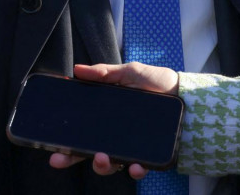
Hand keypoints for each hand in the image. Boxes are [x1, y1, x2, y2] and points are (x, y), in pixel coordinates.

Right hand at [48, 62, 178, 176]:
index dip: (65, 141)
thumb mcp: (131, 72)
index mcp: (107, 117)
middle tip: (60, 158)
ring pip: (109, 164)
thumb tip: (77, 70)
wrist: (188, 95)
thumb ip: (105, 73)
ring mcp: (131, 146)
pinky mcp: (149, 155)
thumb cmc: (158, 82)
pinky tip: (135, 165)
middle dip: (71, 158)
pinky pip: (137, 168)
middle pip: (88, 152)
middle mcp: (115, 135)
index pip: (81, 132)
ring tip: (102, 157)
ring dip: (101, 165)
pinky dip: (135, 169)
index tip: (51, 146)